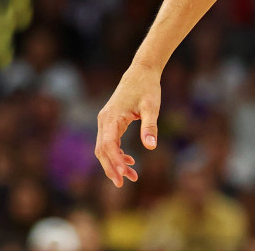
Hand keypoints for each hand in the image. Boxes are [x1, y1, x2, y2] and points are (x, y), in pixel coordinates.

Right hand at [95, 62, 161, 186]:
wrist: (141, 72)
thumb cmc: (147, 88)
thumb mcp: (152, 106)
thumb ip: (150, 126)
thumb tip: (151, 147)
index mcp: (111, 118)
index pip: (108, 146)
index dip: (115, 162)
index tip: (124, 175)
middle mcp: (104, 120)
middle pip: (102, 151)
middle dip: (112, 168)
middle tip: (124, 183)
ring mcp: (105, 121)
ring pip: (105, 148)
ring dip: (115, 163)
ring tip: (131, 176)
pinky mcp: (110, 121)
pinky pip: (109, 142)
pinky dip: (117, 153)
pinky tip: (130, 160)